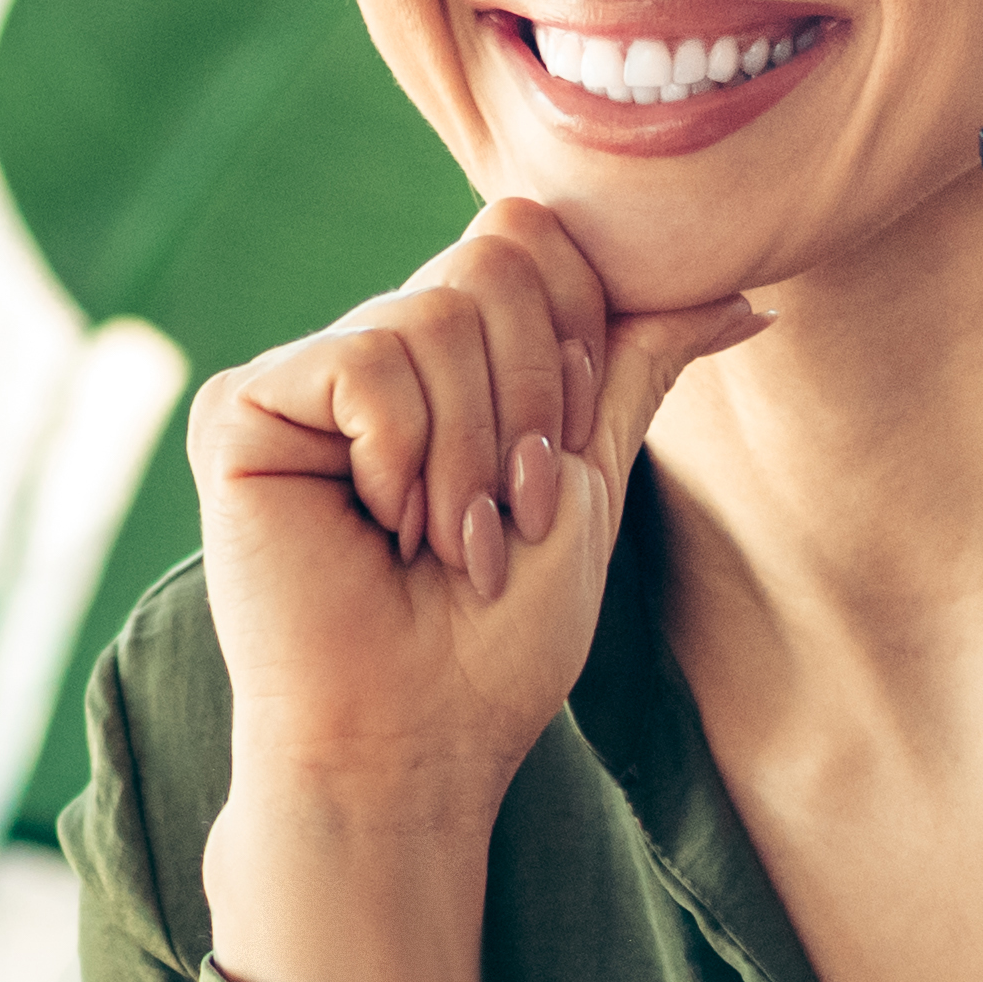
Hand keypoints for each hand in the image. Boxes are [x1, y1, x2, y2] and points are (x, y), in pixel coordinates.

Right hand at [190, 202, 762, 981]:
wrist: (412, 742)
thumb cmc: (495, 644)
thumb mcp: (590, 484)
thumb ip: (638, 367)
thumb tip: (743, 297)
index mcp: (444, 360)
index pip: (528, 239)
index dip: (573, 340)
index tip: (552, 463)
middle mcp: (369, 351)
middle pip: (490, 258)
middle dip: (530, 403)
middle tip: (500, 516)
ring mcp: (299, 377)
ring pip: (431, 315)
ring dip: (469, 458)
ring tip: (442, 544)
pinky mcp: (239, 410)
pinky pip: (365, 364)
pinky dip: (402, 461)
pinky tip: (376, 530)